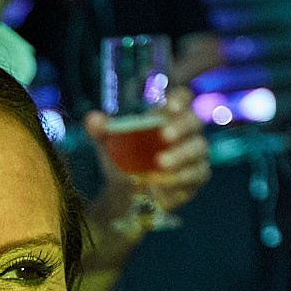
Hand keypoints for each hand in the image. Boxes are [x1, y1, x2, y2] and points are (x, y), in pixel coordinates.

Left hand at [86, 97, 209, 217]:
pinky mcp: (197, 176)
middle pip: (194, 121)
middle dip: (181, 127)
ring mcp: (195, 154)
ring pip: (198, 149)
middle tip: (164, 136)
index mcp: (167, 116)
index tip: (170, 107)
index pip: (183, 97)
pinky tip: (162, 183)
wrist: (125, 192)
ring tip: (160, 164)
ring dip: (180, 156)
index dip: (180, 99)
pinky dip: (179, 178)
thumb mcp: (108, 144)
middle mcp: (186, 132)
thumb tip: (93, 119)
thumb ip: (101, 131)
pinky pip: (195, 174)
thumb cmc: (123, 159)